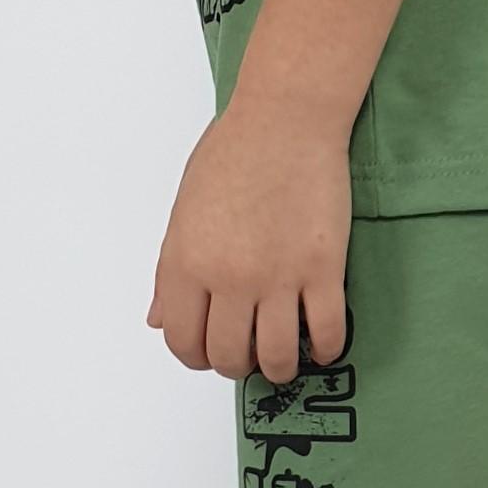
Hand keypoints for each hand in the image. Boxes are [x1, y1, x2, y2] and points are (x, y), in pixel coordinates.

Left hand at [146, 97, 351, 382]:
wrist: (286, 119)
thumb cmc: (233, 153)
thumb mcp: (184, 211)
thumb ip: (170, 271)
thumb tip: (160, 319)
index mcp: (187, 263)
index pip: (181, 340)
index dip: (195, 356)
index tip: (209, 353)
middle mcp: (229, 277)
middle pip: (228, 356)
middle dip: (236, 364)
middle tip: (247, 354)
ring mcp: (279, 276)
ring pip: (277, 356)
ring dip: (278, 368)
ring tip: (284, 358)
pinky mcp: (324, 268)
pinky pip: (327, 331)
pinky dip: (326, 349)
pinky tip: (322, 344)